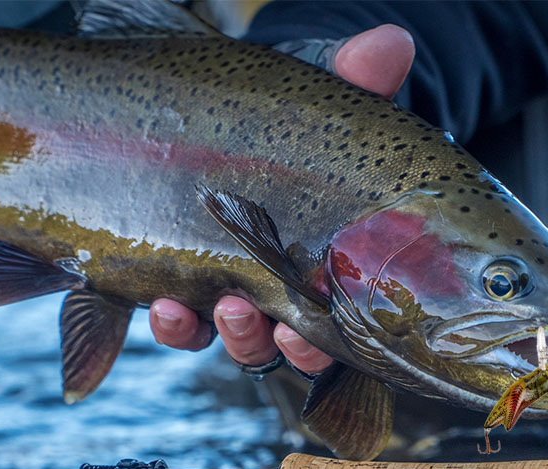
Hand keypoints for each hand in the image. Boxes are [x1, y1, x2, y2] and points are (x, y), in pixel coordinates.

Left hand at [150, 24, 414, 375]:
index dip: (314, 346)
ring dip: (205, 332)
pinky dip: (169, 320)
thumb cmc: (305, 123)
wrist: (253, 112)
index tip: (303, 333)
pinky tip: (157, 302)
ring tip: (194, 309)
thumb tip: (391, 44)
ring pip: (216, 335)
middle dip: (256, 339)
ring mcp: (222, 285)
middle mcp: (271, 290)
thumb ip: (362, 81)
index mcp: (317, 268)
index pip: (323, 330)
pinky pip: (173, 315)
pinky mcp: (175, 272)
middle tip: (249, 317)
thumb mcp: (332, 104)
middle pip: (265, 342)